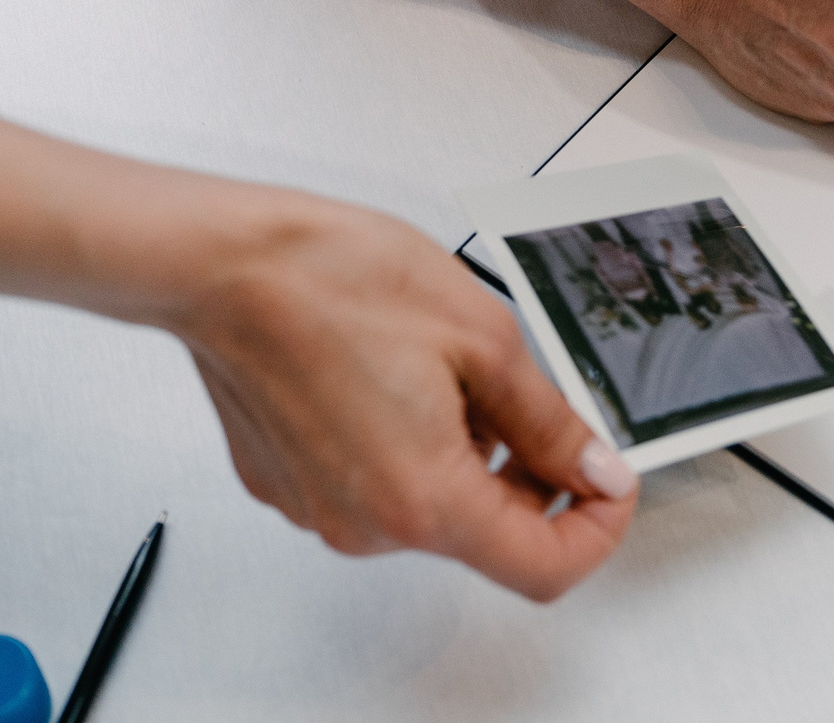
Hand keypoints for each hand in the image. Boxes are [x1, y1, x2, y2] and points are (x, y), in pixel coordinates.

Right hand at [171, 190, 637, 600]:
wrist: (225, 265)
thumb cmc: (336, 282)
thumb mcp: (483, 337)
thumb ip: (549, 421)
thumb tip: (593, 468)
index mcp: (424, 498)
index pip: (543, 567)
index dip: (595, 529)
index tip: (608, 485)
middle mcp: (367, 524)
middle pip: (486, 533)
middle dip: (527, 474)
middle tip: (531, 396)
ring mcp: (321, 509)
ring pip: (430, 505)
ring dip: (464, 451)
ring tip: (445, 364)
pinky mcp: (289, 485)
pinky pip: (375, 484)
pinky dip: (407, 443)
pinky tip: (395, 373)